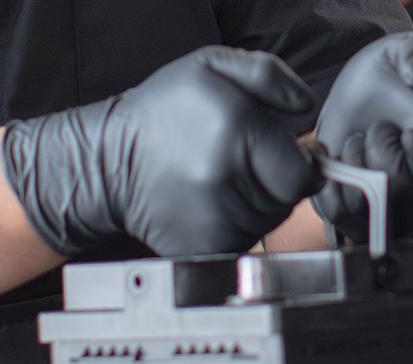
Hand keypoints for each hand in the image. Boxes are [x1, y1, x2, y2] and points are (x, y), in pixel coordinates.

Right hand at [2, 47, 324, 256]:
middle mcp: (227, 178)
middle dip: (274, 183)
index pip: (302, 172)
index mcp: (237, 129)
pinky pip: (242, 244)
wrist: (106, 161)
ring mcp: (213, 220)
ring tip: (219, 182)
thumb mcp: (211, 66)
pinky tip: (209, 207)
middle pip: (287, 201)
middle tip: (239, 164)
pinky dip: (233, 229)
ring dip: (254, 205)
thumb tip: (306, 107)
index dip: (295, 164)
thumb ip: (270, 75)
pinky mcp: (200, 248)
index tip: (272, 154)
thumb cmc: (163, 111)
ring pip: (266, 224)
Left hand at [314, 31, 412, 242]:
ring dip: (351, 170)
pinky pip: (339, 219)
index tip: (408, 131)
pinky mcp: (366, 218)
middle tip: (378, 129)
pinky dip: (329, 186)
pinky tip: (337, 159)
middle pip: (400, 199)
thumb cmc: (396, 73)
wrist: (363, 91)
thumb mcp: (410, 48)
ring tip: (358, 143)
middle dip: (378, 156)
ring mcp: (399, 212)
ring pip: (365, 213)